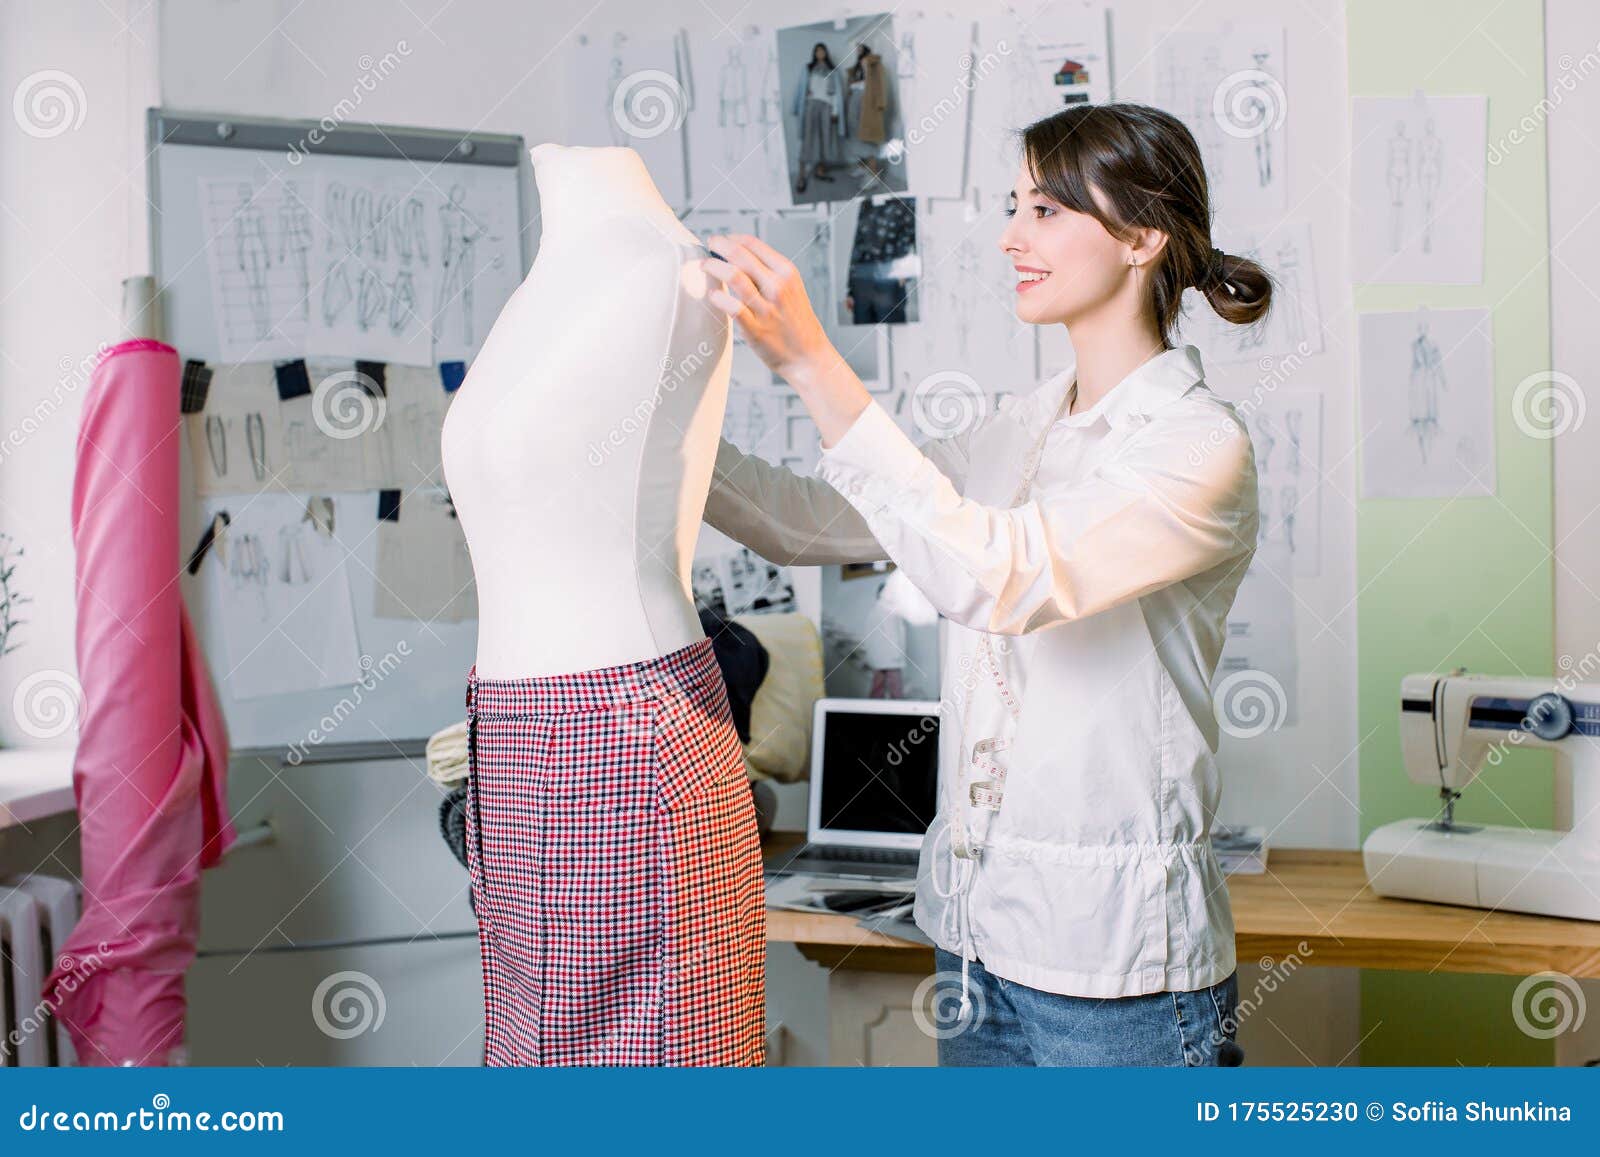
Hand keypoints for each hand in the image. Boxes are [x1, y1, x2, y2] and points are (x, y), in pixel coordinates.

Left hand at [701, 233, 832, 377]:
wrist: (809, 356)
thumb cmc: (797, 323)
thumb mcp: (791, 288)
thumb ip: (768, 272)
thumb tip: (737, 257)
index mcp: (787, 272)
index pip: (753, 244)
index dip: (732, 238)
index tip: (722, 240)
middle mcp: (778, 287)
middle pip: (740, 255)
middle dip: (719, 245)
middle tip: (709, 245)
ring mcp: (766, 308)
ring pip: (733, 276)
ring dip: (713, 266)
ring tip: (704, 265)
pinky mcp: (755, 328)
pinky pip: (731, 307)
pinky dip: (717, 297)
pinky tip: (712, 294)